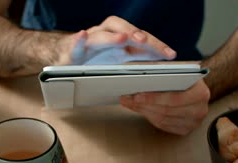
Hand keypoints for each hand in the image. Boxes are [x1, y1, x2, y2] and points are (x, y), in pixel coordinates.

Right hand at [53, 16, 176, 64]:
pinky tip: (83, 35)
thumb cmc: (96, 55)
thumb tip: (161, 57)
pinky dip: (79, 40)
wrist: (68, 54)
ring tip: (123, 38)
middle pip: (122, 30)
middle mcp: (106, 35)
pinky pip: (76, 44)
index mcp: (120, 39)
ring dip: (111, 37)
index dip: (156, 45)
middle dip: (135, 34)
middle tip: (145, 41)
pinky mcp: (73, 51)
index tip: (170, 55)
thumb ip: (139, 56)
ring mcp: (90, 42)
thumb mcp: (120, 57)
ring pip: (100, 36)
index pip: (141, 38)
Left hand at [120, 79, 210, 134]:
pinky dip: (150, 117)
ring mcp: (194, 122)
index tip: (137, 95)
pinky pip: (163, 126)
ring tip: (130, 103)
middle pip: (166, 111)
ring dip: (144, 111)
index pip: (174, 98)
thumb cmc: (186, 77)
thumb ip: (162, 72)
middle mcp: (200, 109)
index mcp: (200, 92)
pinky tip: (140, 109)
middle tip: (127, 99)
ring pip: (162, 120)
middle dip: (144, 105)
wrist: (198, 88)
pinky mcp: (186, 129)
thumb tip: (139, 74)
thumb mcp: (178, 69)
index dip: (153, 98)